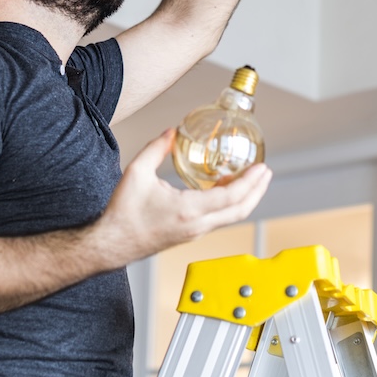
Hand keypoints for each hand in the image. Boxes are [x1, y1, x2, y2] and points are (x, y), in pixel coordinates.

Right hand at [97, 128, 272, 261]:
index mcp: (188, 210)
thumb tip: (172, 132)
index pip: (230, 197)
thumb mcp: (137, 172)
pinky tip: (226, 189)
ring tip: (250, 178)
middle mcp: (196, 226)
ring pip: (231, 217)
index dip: (250, 182)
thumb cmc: (123, 213)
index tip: (262, 168)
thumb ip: (157, 148)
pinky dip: (229, 204)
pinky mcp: (190, 235)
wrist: (111, 244)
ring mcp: (195, 233)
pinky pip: (218, 219)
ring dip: (245, 198)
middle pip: (239, 211)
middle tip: (265, 173)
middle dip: (257, 191)